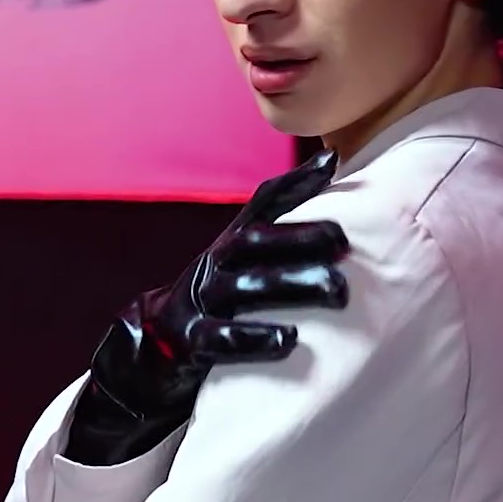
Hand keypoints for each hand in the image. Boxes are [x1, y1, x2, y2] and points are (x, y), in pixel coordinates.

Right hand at [63, 150, 349, 465]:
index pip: (263, 202)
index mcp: (233, 241)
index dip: (295, 181)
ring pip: (247, 288)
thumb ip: (284, 217)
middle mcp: (216, 262)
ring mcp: (201, 299)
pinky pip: (222, 338)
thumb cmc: (220, 292)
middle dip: (301, 237)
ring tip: (334, 289)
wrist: (158, 340)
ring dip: (292, 285)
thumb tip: (333, 160)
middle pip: (256, 241)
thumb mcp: (245, 257)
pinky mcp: (191, 339)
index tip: (331, 163)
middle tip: (344, 242)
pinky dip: (255, 338)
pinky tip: (289, 339)